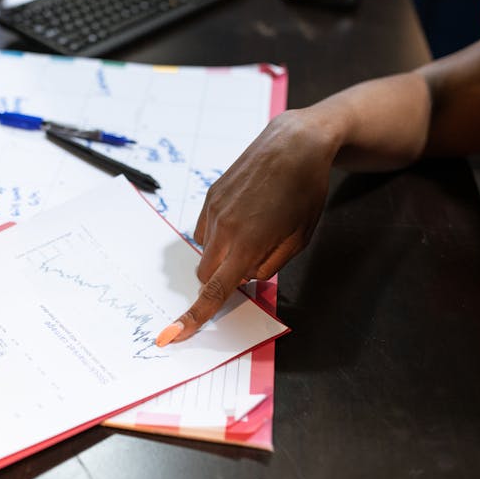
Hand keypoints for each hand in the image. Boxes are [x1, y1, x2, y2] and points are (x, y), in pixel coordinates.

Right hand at [157, 109, 338, 344]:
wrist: (294, 144)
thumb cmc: (305, 192)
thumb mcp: (299, 238)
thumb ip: (270, 265)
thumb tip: (246, 277)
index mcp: (247, 243)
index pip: (214, 289)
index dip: (194, 316)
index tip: (174, 334)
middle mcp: (223, 228)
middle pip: (205, 274)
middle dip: (219, 280)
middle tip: (249, 265)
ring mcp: (213, 210)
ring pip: (204, 251)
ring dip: (221, 255)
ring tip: (253, 231)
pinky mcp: (210, 196)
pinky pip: (204, 229)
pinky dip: (219, 235)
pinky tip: (243, 217)